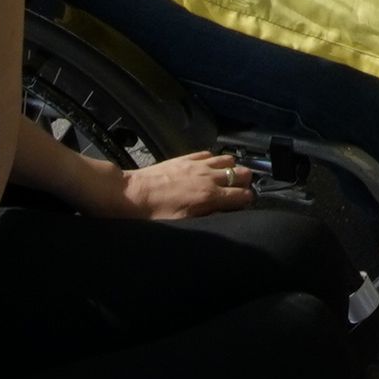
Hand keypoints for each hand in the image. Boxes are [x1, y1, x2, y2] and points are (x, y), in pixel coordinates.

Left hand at [118, 148, 260, 220]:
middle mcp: (208, 177)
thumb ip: (207, 218)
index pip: (243, 195)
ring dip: (231, 168)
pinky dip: (213, 160)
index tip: (244, 205)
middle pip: (242, 173)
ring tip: (224, 179)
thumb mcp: (181, 225)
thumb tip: (224, 216)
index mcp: (209, 197)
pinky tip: (207, 169)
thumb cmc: (153, 214)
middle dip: (244, 183)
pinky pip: (209, 153)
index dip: (247, 201)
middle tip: (237, 192)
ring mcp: (198, 164)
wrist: (131, 194)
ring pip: (229, 159)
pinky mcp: (186, 157)